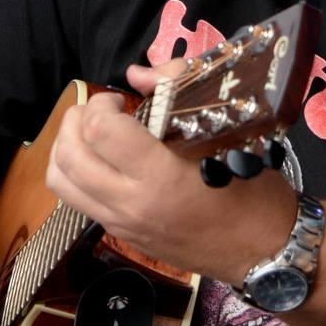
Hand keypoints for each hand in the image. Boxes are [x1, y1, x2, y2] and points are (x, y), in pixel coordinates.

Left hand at [45, 62, 296, 283]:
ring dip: (66, 148)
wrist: (265, 251)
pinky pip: (77, 202)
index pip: (99, 131)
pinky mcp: (122, 236)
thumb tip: (137, 74)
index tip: (121, 101)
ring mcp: (122, 225)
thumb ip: (178, 90)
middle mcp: (131, 204)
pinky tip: (104, 162)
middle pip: (68, 156)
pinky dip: (77, 174)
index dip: (101, 104)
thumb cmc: (253, 189)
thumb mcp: (226, 132)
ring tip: (93, 134)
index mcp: (159, 177)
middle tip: (101, 111)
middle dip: (75, 121)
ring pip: (60, 183)